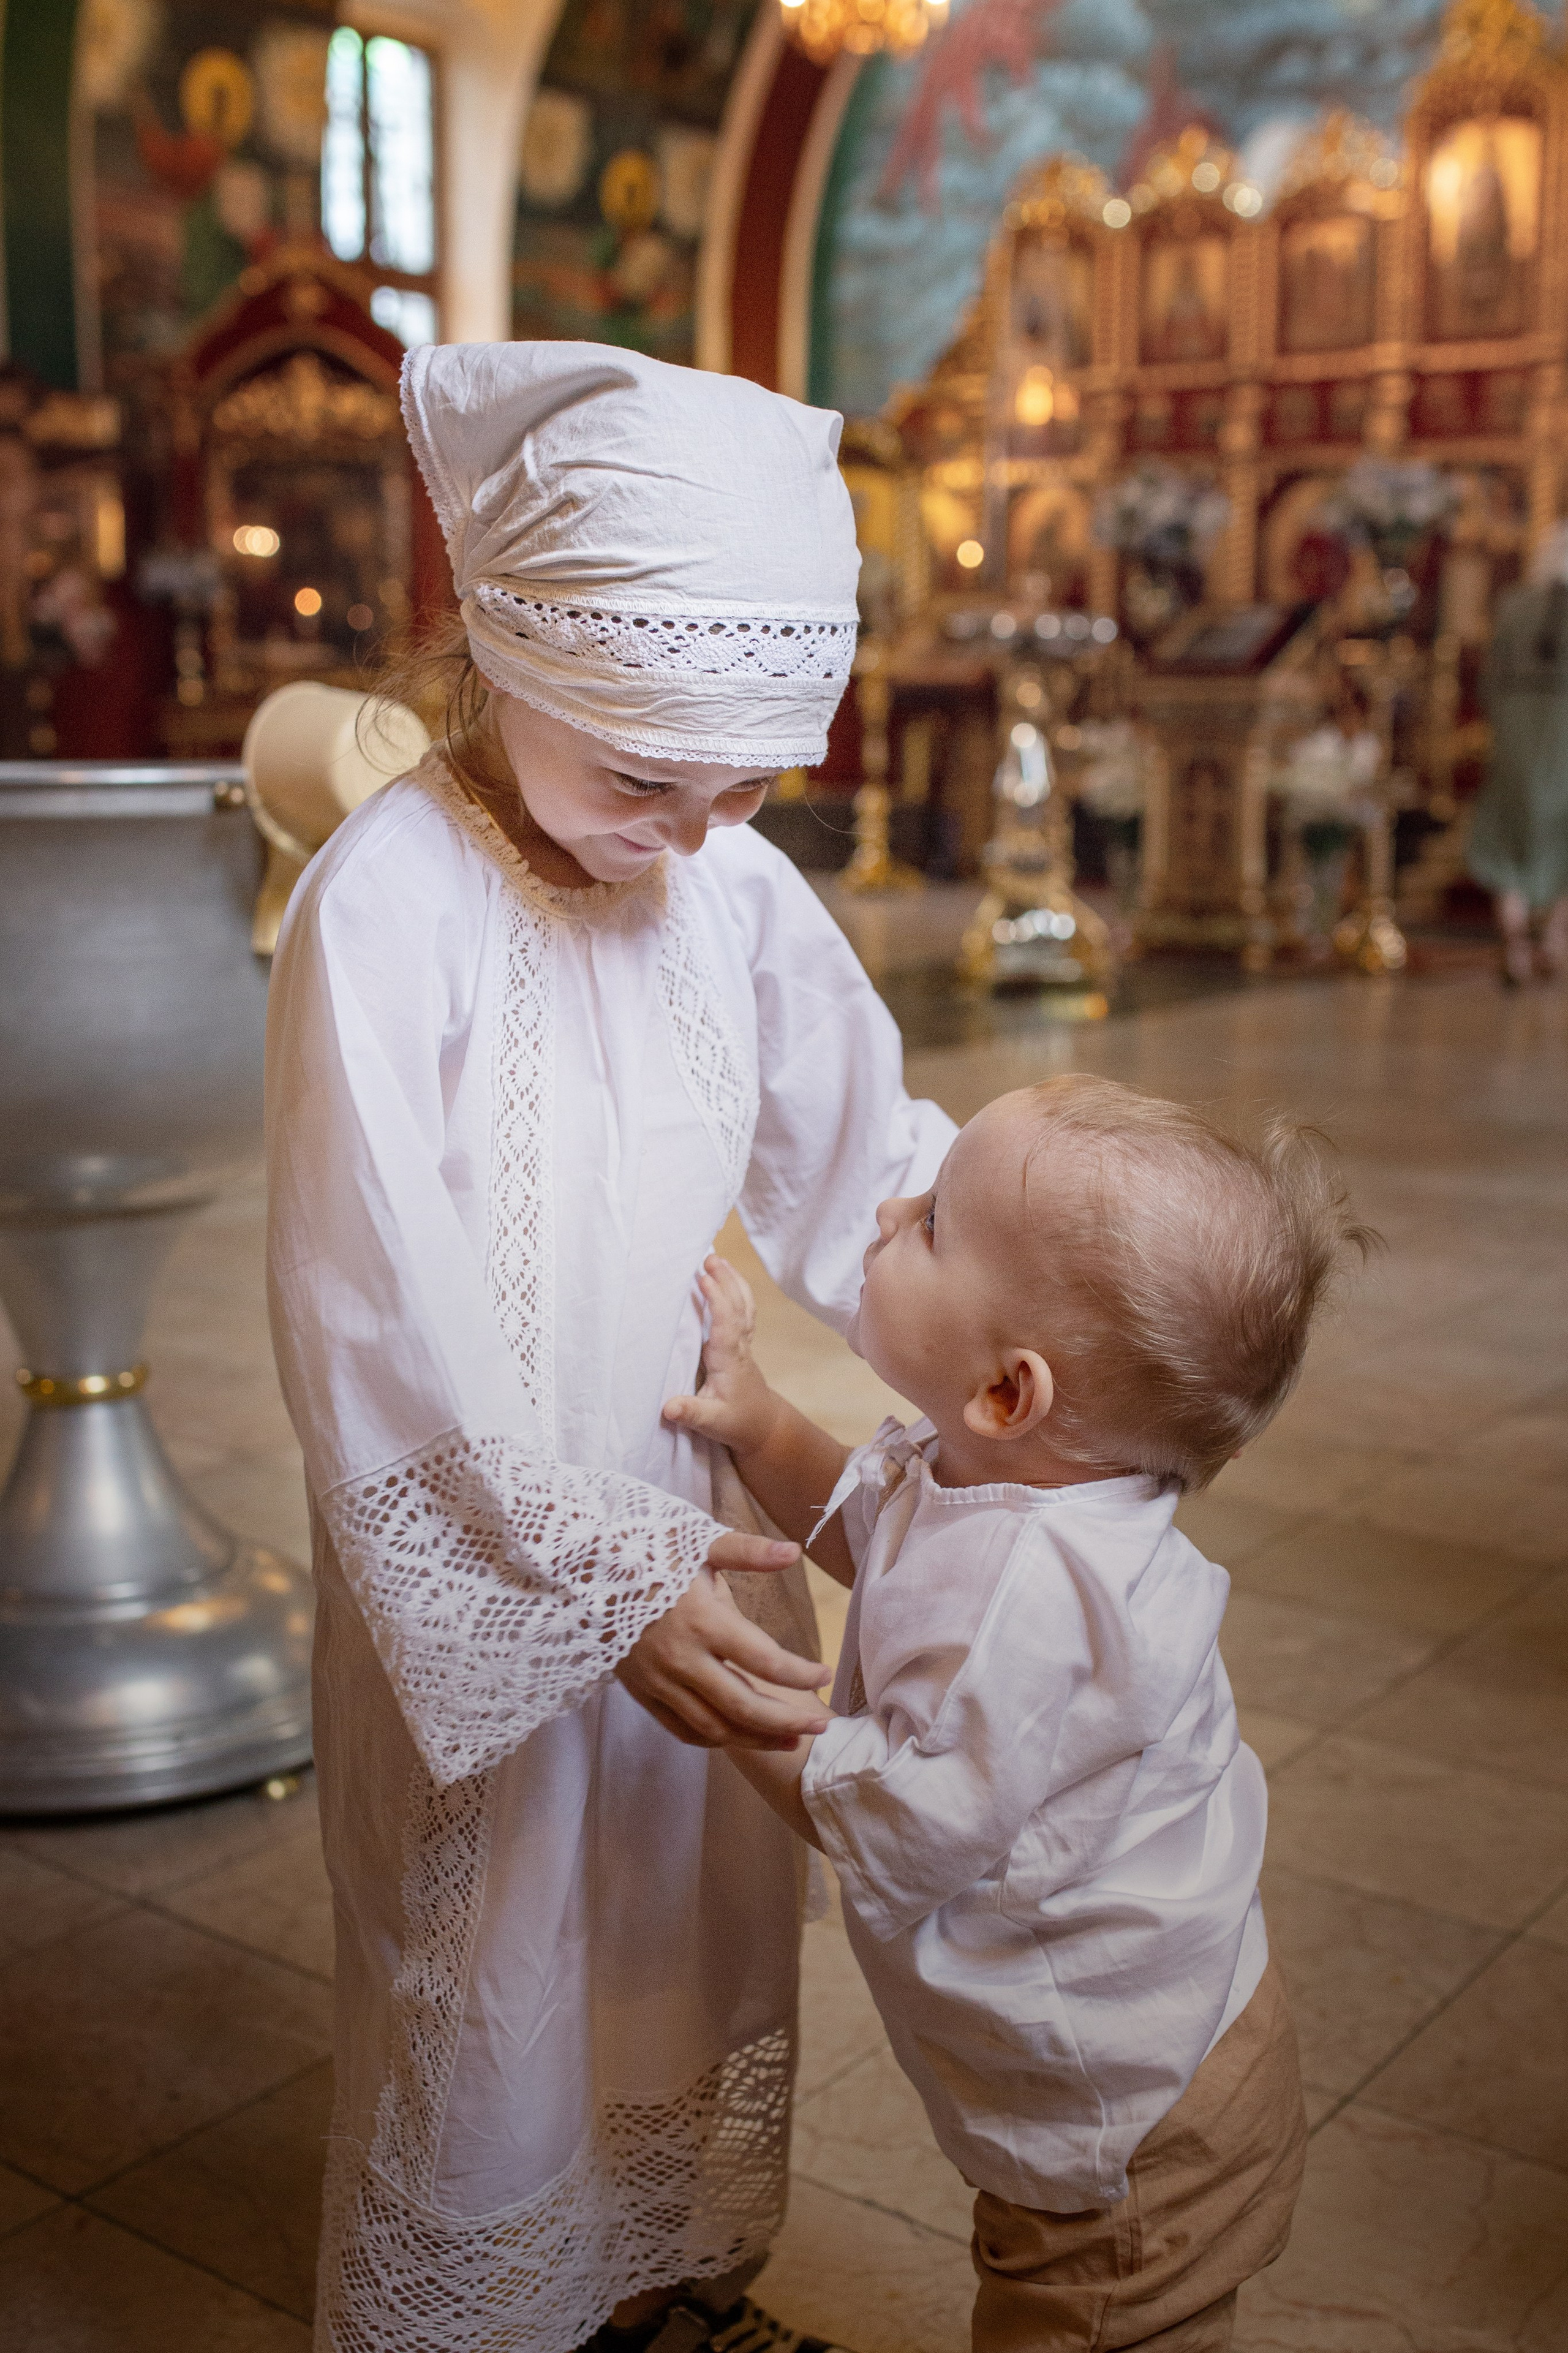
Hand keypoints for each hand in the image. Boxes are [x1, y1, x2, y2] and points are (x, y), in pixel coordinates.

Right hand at [615, 1532, 828, 1749]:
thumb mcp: (697, 1543)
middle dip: (789, 1720)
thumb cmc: (648, 1553)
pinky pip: (684, 1730)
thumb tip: (794, 1551)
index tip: (826, 1673)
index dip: (800, 1673)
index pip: (764, 1659)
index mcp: (702, 1620)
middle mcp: (682, 1659)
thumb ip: (747, 1552)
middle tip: (823, 1724)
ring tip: (792, 1737)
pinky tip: (741, 1735)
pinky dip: (716, 1739)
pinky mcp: (643, 1694)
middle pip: (744, 1705)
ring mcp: (660, 1682)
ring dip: (757, 1737)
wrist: (585, 1573)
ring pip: (716, 1727)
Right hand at [663, 1256, 781, 1458]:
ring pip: (743, 1305)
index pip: (726, 1323)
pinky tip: (726, 1279)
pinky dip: (735, 1291)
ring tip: (718, 1259)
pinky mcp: (740, 1344)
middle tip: (710, 1257)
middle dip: (726, 1280)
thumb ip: (691, 1413)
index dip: (717, 1299)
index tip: (704, 1278)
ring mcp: (742, 1343)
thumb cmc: (737, 1423)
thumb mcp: (712, 1423)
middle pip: (738, 1306)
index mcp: (730, 1360)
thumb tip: (668, 1407)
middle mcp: (738, 1346)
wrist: (763, 1426)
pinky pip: (742, 1311)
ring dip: (733, 1281)